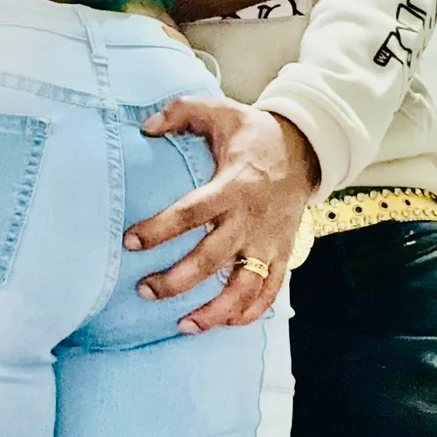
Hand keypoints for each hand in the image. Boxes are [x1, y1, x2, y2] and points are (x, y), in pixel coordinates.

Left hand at [124, 97, 319, 330]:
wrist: (306, 152)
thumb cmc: (255, 136)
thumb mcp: (221, 111)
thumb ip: (182, 112)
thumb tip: (145, 126)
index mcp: (232, 186)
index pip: (191, 213)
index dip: (159, 229)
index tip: (129, 242)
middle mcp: (250, 221)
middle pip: (211, 260)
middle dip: (176, 281)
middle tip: (144, 290)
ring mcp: (268, 243)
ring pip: (242, 288)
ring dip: (213, 312)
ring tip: (181, 325)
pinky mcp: (282, 257)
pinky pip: (267, 294)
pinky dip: (246, 314)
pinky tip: (220, 324)